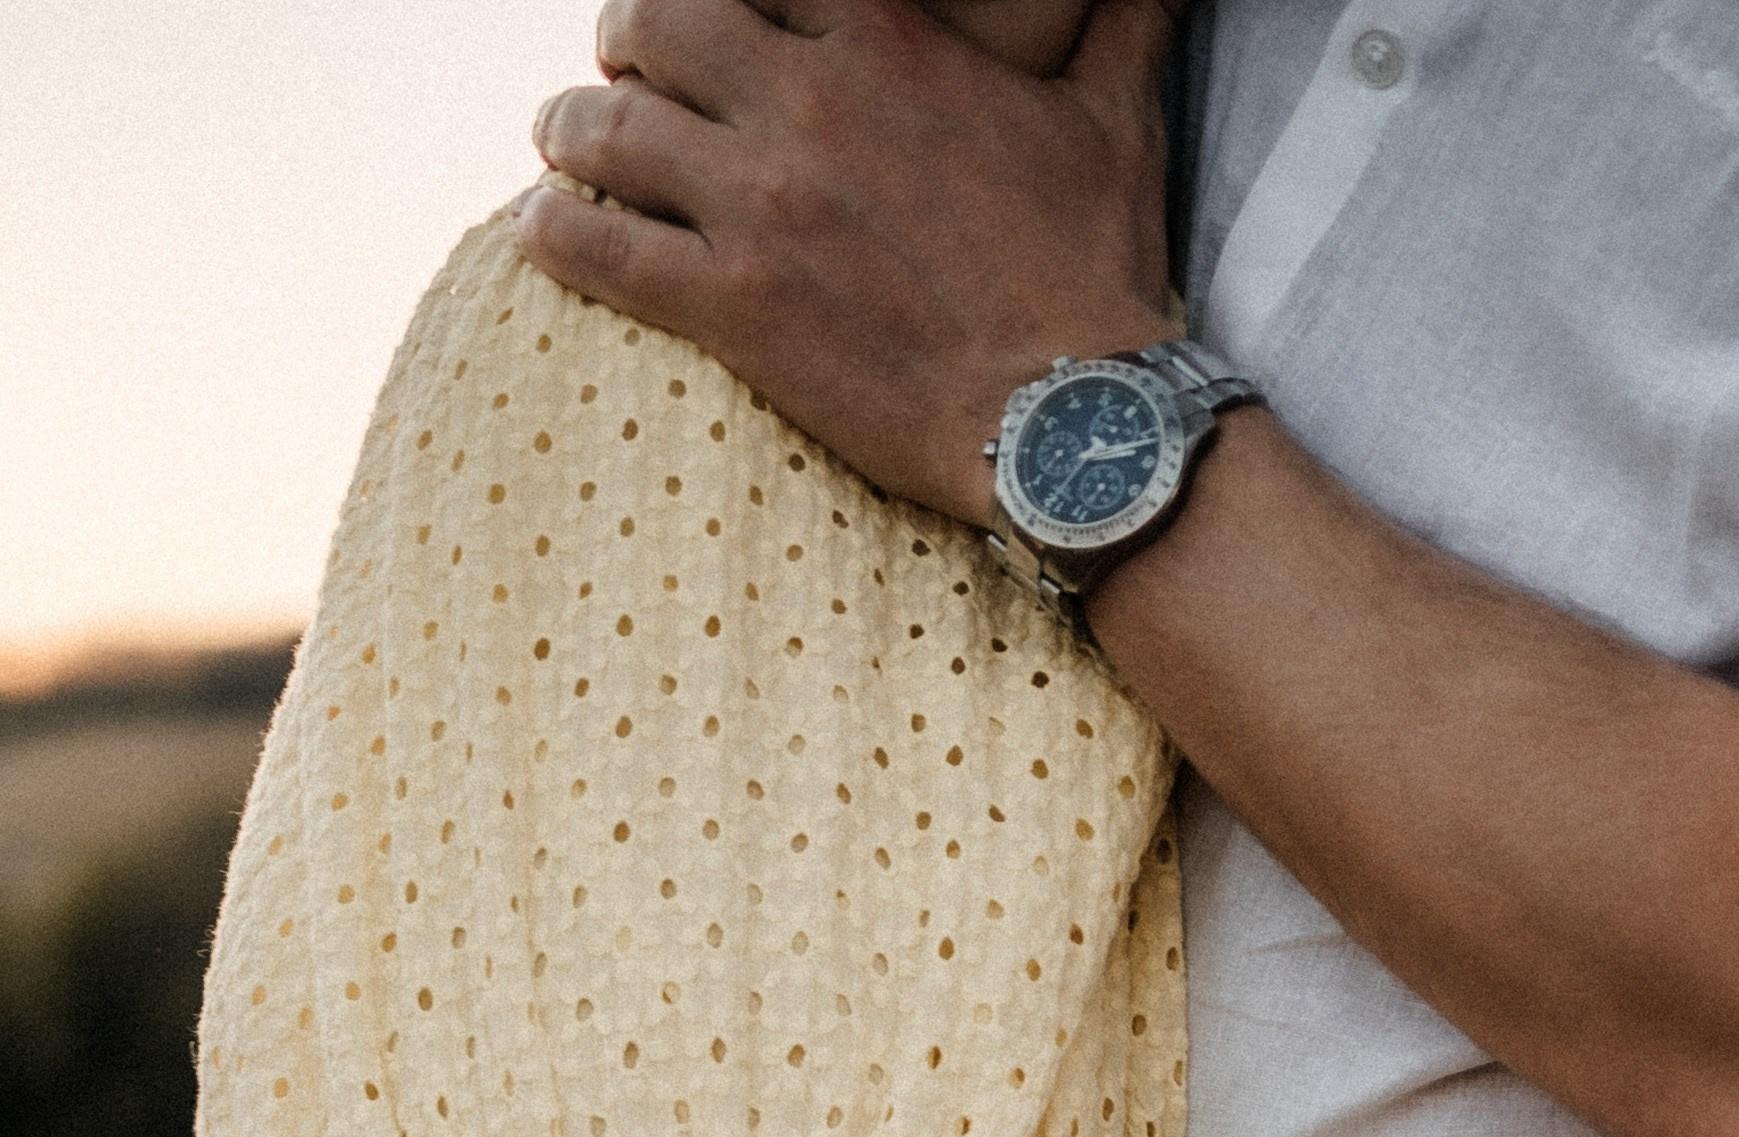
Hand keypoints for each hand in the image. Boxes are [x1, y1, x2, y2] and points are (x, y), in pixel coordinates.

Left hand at [511, 0, 1180, 521]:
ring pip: (603, 126)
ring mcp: (761, 203)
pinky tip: (542, 232)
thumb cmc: (1100, 276)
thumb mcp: (1118, 119)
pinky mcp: (733, 306)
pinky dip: (552, 233)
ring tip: (566, 148)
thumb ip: (1126, 20)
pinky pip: (595, 247)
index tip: (715, 22)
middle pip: (653, 21)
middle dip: (627, 43)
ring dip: (570, 132)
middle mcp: (807, 101)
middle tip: (628, 76)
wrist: (1077, 423)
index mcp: (886, 39)